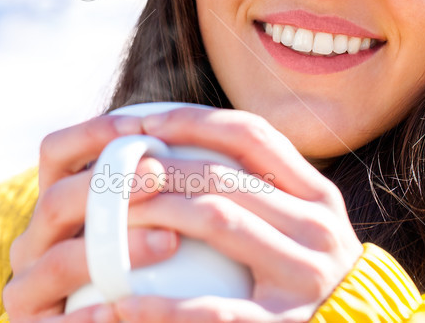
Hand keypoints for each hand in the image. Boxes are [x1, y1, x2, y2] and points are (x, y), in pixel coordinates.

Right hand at [2, 114, 180, 322]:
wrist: (120, 320)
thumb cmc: (150, 274)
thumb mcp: (145, 226)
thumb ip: (158, 195)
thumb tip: (209, 151)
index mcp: (55, 208)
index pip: (55, 153)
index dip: (92, 133)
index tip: (142, 126)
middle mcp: (33, 243)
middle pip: (56, 201)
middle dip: (107, 185)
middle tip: (159, 175)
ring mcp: (28, 288)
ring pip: (59, 261)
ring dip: (115, 247)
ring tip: (169, 241)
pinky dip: (96, 313)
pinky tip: (133, 303)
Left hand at [113, 107, 362, 322]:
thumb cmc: (308, 282)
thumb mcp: (303, 227)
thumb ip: (262, 191)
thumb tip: (184, 146)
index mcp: (317, 196)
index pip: (252, 135)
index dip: (193, 121)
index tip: (143, 121)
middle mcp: (317, 229)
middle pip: (224, 177)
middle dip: (159, 168)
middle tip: (109, 172)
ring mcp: (304, 278)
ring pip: (218, 221)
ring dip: (155, 213)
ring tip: (107, 219)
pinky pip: (212, 310)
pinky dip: (160, 305)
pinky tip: (120, 304)